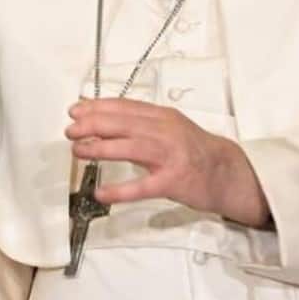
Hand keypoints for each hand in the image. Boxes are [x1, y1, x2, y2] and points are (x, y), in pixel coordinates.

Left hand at [66, 98, 270, 227]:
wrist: (227, 171)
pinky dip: (119, 190)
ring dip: (100, 148)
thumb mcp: (171, 126)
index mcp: (163, 116)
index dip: (97, 107)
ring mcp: (170, 156)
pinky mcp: (173, 181)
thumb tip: (105, 117)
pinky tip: (101, 192)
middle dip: (93, 124)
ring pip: (130, 147)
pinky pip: (142, 186)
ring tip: (78, 151)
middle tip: (71, 129)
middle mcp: (166, 131)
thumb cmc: (195, 150)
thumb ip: (142, 122)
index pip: (125, 107)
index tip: (76, 109)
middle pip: (124, 123)